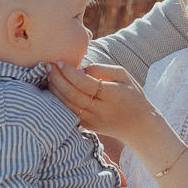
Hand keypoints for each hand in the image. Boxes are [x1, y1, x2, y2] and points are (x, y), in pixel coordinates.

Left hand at [48, 63, 163, 146]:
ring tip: (48, 75)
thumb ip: (102, 69)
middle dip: (57, 79)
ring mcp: (93, 120)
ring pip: (67, 105)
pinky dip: (58, 101)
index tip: (60, 61)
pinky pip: (69, 112)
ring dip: (55, 89)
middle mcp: (100, 109)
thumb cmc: (132, 96)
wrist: (139, 126)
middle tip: (47, 66)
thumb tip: (80, 69)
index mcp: (111, 95)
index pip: (85, 83)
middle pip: (72, 94)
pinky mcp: (88, 126)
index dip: (70, 72)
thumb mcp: (123, 76)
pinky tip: (53, 89)